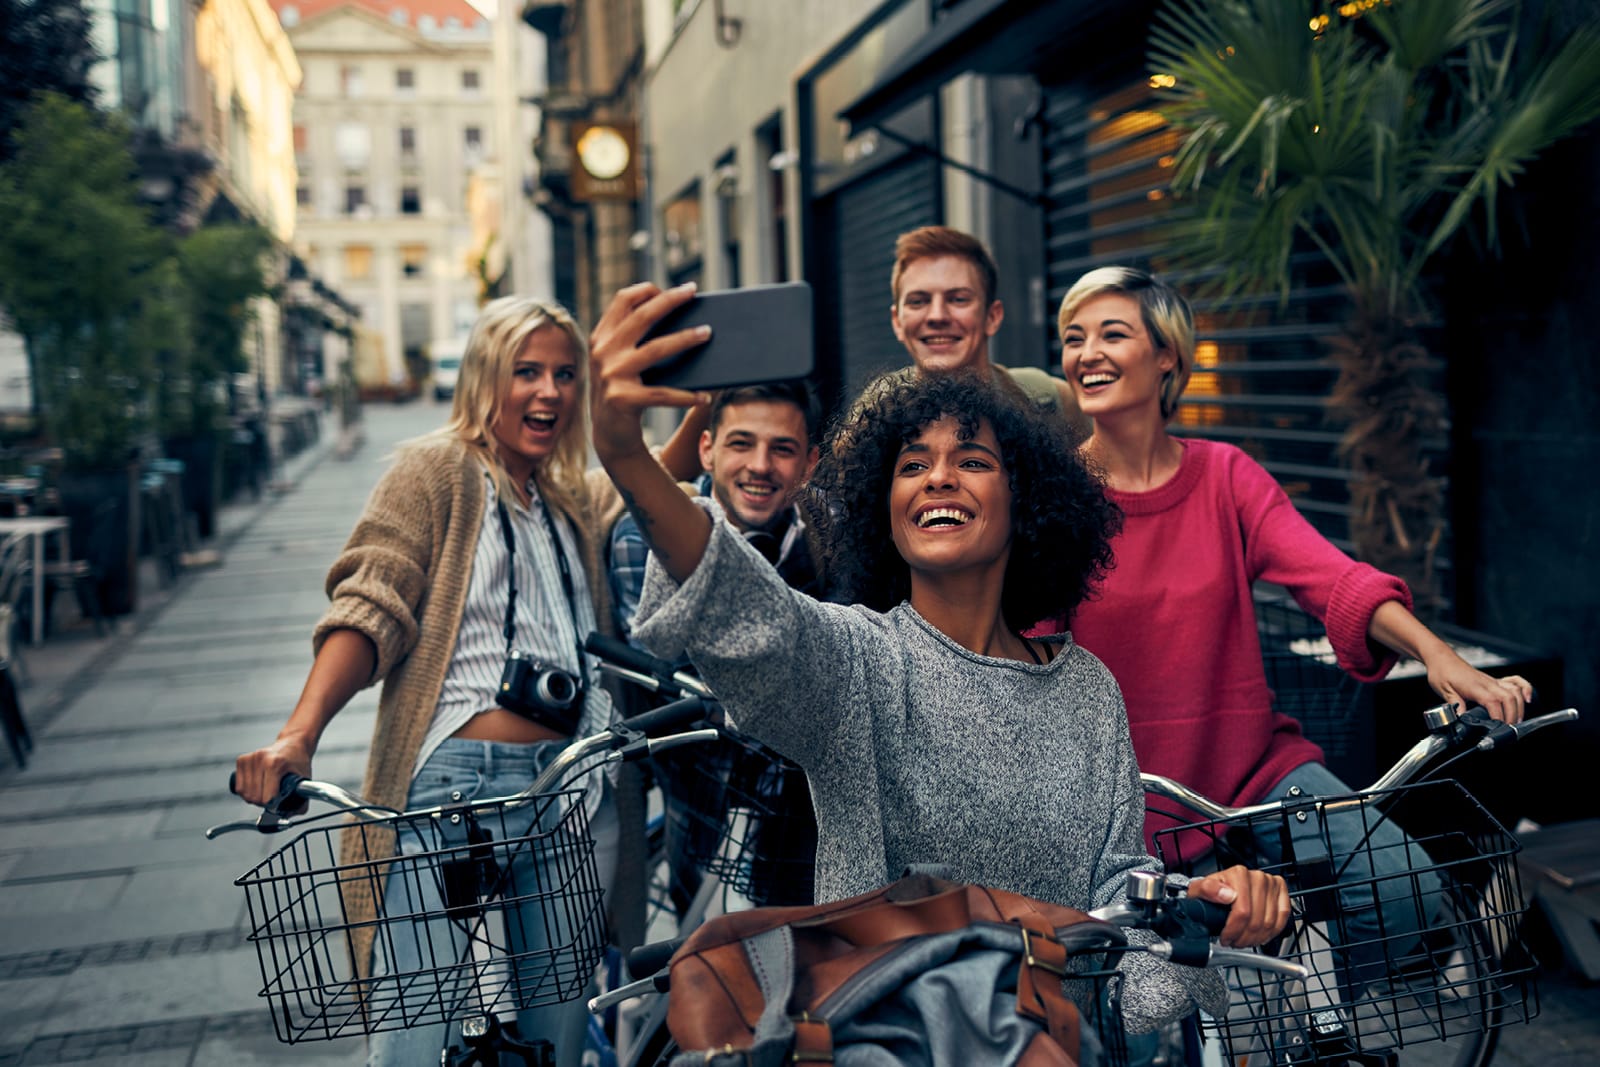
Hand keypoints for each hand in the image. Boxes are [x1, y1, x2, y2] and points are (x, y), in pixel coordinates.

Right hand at [233, 734, 313, 806]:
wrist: (292, 743)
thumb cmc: (298, 762)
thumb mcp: (304, 781)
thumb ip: (300, 803)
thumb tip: (286, 818)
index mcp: (276, 764)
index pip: (267, 797)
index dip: (272, 804)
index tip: (277, 801)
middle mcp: (261, 759)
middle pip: (254, 797)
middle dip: (263, 802)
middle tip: (272, 797)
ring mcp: (250, 758)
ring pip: (244, 793)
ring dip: (254, 797)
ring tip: (265, 791)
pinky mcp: (242, 760)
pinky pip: (238, 786)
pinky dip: (246, 791)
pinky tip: (257, 786)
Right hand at [589, 282, 712, 463]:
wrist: (609, 436)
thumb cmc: (625, 393)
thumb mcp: (620, 362)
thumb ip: (634, 339)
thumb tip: (681, 318)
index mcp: (602, 338)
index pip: (623, 301)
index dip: (648, 290)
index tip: (674, 290)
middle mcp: (603, 352)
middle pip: (641, 316)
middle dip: (669, 300)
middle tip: (692, 292)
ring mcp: (611, 375)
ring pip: (656, 349)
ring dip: (685, 339)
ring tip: (707, 333)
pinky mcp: (622, 400)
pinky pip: (662, 394)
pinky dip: (687, 396)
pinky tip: (705, 397)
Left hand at [1187, 865, 1290, 947]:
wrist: (1221, 887)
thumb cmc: (1211, 891)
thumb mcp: (1199, 890)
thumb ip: (1207, 890)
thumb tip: (1226, 895)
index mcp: (1238, 874)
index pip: (1243, 912)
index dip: (1234, 931)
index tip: (1226, 938)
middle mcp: (1257, 877)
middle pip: (1257, 920)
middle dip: (1244, 938)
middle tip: (1235, 943)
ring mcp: (1271, 884)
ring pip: (1270, 922)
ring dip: (1257, 938)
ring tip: (1245, 940)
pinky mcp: (1281, 891)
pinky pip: (1283, 916)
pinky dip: (1272, 931)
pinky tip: (1261, 935)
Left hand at [1423, 650, 1531, 724]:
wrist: (1442, 659)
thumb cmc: (1442, 672)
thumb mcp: (1444, 691)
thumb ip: (1455, 705)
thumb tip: (1462, 719)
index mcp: (1476, 687)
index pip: (1493, 702)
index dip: (1499, 716)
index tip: (1498, 728)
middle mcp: (1488, 683)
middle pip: (1509, 698)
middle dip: (1512, 715)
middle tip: (1507, 729)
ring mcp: (1493, 681)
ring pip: (1515, 692)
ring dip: (1519, 707)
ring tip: (1516, 721)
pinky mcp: (1494, 680)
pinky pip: (1515, 681)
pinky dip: (1525, 689)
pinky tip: (1528, 698)